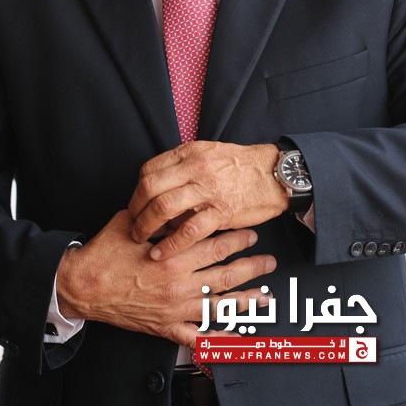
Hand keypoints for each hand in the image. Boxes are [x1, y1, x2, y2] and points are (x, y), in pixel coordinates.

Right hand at [56, 210, 275, 347]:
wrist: (82, 286)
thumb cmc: (105, 253)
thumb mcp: (132, 225)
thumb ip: (159, 218)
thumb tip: (180, 208)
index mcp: (172, 256)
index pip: (215, 245)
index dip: (237, 239)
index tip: (250, 234)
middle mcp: (178, 284)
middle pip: (226, 275)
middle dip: (251, 267)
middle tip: (267, 260)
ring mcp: (174, 309)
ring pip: (219, 307)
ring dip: (246, 302)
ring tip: (266, 298)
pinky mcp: (165, 328)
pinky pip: (197, 337)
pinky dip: (217, 338)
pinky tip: (235, 336)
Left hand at [128, 141, 288, 259]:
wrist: (273, 174)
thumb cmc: (240, 166)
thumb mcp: (208, 153)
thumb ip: (183, 166)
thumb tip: (158, 187)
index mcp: (190, 153)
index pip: (149, 170)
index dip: (137, 190)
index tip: (136, 204)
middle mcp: (195, 168)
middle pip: (150, 187)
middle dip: (135, 209)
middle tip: (132, 223)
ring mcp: (208, 189)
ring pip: (164, 206)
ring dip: (146, 226)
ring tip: (141, 237)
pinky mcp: (221, 211)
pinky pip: (188, 230)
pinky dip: (171, 244)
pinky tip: (161, 252)